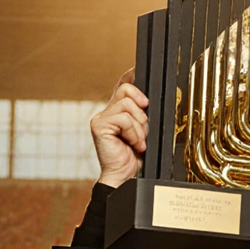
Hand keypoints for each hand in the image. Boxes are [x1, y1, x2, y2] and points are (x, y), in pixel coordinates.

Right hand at [90, 69, 148, 187]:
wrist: (126, 178)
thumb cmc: (135, 158)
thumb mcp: (145, 132)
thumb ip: (145, 115)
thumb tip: (151, 100)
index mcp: (118, 111)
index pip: (123, 84)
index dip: (131, 76)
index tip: (138, 70)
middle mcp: (107, 111)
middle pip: (126, 89)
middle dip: (141, 106)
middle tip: (145, 125)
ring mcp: (101, 118)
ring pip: (127, 104)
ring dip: (139, 125)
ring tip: (138, 141)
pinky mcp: (98, 126)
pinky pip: (123, 118)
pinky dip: (133, 132)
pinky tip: (133, 144)